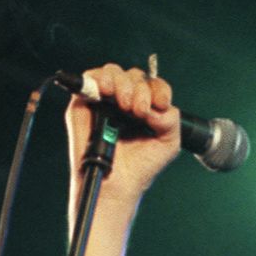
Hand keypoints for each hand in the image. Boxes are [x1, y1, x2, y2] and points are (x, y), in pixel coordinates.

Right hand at [65, 62, 181, 211]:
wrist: (119, 184)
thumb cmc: (141, 166)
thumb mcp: (168, 142)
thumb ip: (171, 118)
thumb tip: (155, 104)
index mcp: (146, 107)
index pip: (154, 84)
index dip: (159, 89)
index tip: (161, 103)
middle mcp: (125, 100)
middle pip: (134, 76)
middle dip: (140, 90)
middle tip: (139, 111)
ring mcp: (105, 100)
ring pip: (114, 72)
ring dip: (123, 84)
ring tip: (125, 105)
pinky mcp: (85, 103)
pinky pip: (90, 77)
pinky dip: (101, 79)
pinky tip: (109, 92)